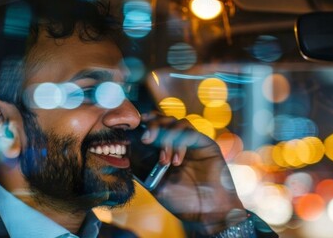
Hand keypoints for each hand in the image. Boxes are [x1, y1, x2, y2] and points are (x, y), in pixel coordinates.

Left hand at [140, 112, 247, 235]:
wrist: (207, 212)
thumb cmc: (182, 202)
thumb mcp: (156, 185)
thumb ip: (143, 169)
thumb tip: (125, 153)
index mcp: (165, 151)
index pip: (153, 128)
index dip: (143, 124)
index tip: (131, 129)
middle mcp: (178, 143)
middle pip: (164, 119)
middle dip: (152, 126)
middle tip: (146, 140)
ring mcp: (192, 143)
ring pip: (177, 122)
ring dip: (166, 137)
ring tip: (164, 160)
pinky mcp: (205, 144)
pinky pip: (190, 132)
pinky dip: (180, 142)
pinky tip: (177, 160)